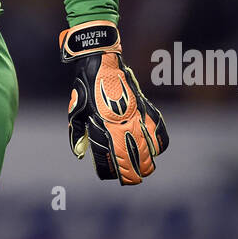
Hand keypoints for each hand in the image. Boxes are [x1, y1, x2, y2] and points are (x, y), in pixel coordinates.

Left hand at [58, 20, 168, 184]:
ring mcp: (139, 120)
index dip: (113, 174)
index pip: (114, 165)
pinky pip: (160, 133)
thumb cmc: (86, 88)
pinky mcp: (147, 110)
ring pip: (152, 154)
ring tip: (142, 165)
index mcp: (105, 130)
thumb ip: (78, 135)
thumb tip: (80, 153)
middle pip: (137, 165)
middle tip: (129, 176)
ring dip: (147, 163)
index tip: (112, 174)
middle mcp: (125, 128)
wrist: (101, 63)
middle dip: (134, 175)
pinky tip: (153, 147)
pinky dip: (159, 144)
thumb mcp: (77, 112)